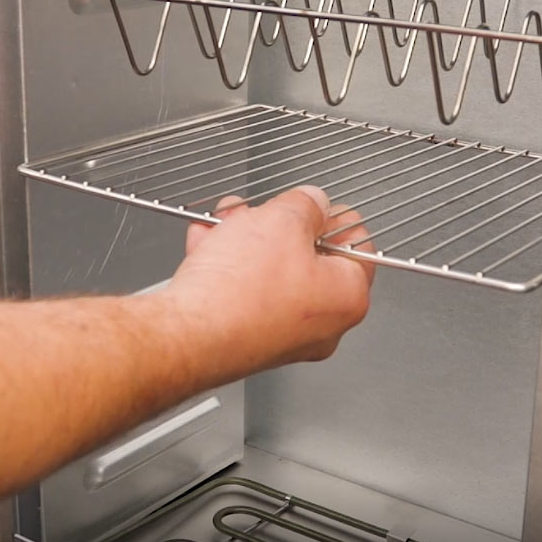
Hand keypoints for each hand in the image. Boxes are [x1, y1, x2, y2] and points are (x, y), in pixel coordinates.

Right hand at [166, 186, 374, 381]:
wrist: (185, 334)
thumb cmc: (240, 292)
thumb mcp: (282, 220)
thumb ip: (306, 204)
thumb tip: (313, 202)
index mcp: (348, 297)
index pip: (357, 246)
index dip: (334, 217)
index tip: (316, 205)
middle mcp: (322, 325)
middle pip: (308, 257)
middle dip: (277, 226)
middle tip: (262, 212)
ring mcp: (284, 336)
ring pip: (272, 272)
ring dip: (247, 240)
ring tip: (224, 224)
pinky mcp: (248, 339)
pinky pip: (245, 292)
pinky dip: (228, 266)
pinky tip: (207, 245)